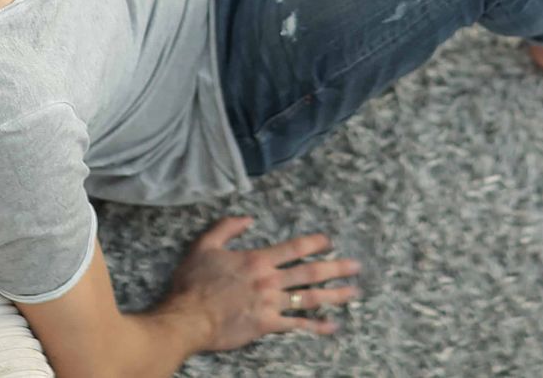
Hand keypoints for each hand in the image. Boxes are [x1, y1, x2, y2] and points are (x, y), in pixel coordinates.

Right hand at [168, 217, 361, 351]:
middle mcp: (269, 280)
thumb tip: (248, 218)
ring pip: (309, 298)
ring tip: (353, 292)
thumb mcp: (204, 246)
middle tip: (356, 266)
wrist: (186, 319)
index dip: (315, 243)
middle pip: (310, 272)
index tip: (330, 241)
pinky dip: (316, 325)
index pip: (294, 248)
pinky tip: (332, 325)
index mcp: (257, 260)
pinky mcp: (266, 325)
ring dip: (334, 295)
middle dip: (336, 268)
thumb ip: (226, 227)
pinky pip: (296, 324)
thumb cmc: (193, 284)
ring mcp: (270, 304)